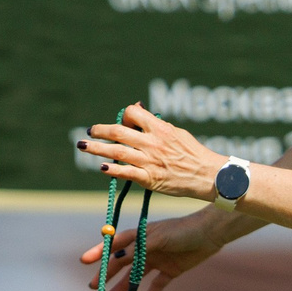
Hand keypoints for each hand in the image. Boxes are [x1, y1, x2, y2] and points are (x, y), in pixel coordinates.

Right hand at [79, 208, 225, 290]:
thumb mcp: (158, 237)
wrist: (210, 234)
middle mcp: (146, 248)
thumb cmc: (182, 230)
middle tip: (94, 288)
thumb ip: (138, 248)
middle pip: (122, 263)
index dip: (99, 252)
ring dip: (124, 287)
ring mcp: (158, 260)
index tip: (84, 261)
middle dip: (107, 275)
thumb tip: (117, 256)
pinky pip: (156, 286)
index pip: (115, 245)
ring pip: (136, 276)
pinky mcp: (171, 270)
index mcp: (140, 236)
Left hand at [80, 103, 221, 200]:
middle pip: (118, 132)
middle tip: (90, 131)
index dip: (124, 115)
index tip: (122, 122)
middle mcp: (152, 143)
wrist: (209, 176)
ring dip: (97, 148)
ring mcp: (150, 161)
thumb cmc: (194, 153)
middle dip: (100, 130)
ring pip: (116, 152)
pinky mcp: (150, 179)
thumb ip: (156, 124)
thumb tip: (138, 111)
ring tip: (83, 146)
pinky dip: (112, 170)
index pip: (133, 113)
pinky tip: (102, 167)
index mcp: (160, 129)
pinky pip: (126, 173)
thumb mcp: (177, 132)